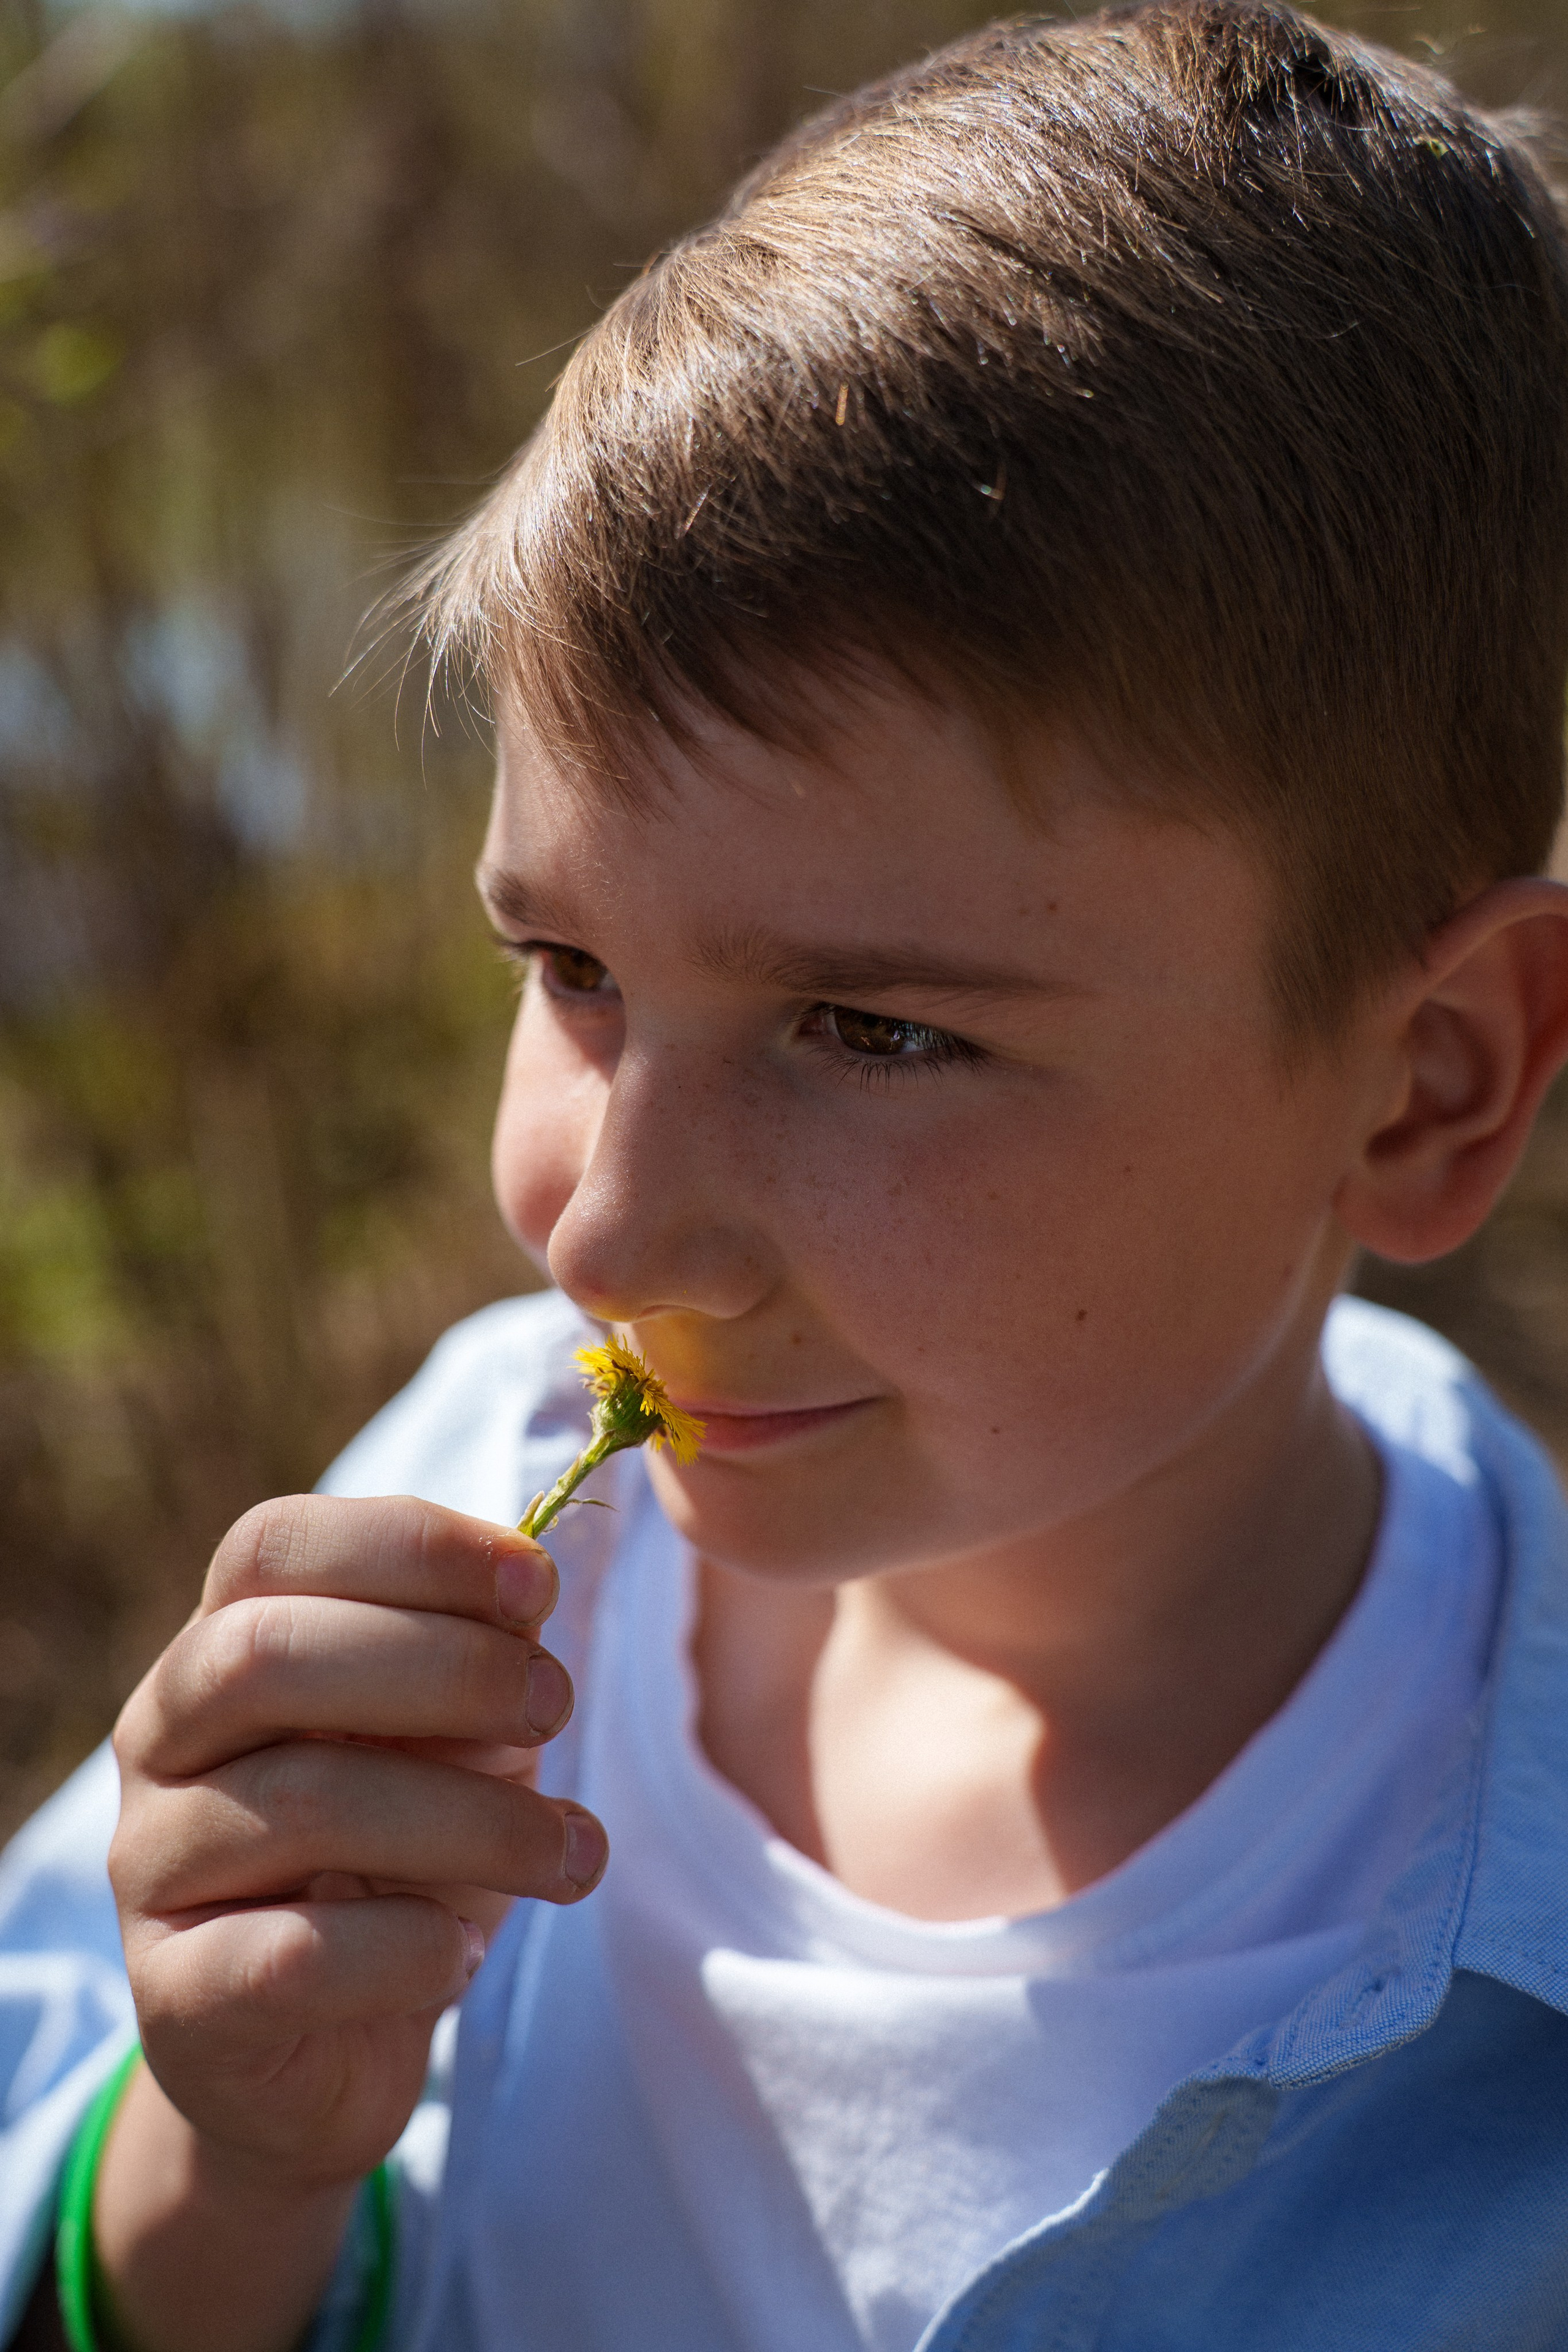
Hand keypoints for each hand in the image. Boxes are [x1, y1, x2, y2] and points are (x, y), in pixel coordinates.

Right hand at [108, 1493, 606, 2195]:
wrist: (334, 2049)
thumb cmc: (403, 1856)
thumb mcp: (451, 1739)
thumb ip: (474, 1657)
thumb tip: (527, 1588)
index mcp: (219, 1648)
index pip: (272, 1544)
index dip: (410, 1545)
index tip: (539, 1584)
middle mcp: (162, 1743)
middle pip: (264, 1654)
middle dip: (444, 1666)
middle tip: (557, 1707)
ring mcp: (153, 1870)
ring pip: (303, 1803)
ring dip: (476, 1819)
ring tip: (573, 1850)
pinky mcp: (179, 2002)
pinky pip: (292, 1956)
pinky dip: (407, 1946)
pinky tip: (464, 1953)